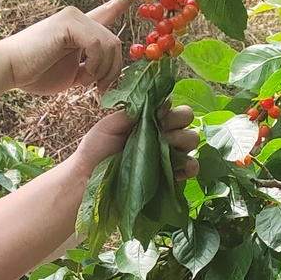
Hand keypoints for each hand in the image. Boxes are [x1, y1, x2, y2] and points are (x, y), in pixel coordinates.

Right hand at [3, 0, 125, 95]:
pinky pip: (97, 44)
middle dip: (113, 70)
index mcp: (80, 27)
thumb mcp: (72, 73)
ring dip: (103, 70)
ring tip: (87, 83)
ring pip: (109, 44)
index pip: (108, 10)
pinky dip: (95, 64)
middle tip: (101, 89)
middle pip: (115, 41)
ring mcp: (73, 17)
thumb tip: (108, 76)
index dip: (125, 2)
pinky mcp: (68, 23)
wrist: (9, 69)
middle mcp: (79, 16)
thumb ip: (90, 69)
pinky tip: (83, 74)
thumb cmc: (36, 72)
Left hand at [76, 103, 199, 179]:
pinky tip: (179, 167)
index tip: (158, 114)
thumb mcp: (110, 124)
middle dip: (178, 121)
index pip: (172, 106)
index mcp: (150, 119)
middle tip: (162, 130)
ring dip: (183, 140)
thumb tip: (160, 103)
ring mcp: (169, 154)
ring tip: (166, 146)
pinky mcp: (171, 175)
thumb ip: (134, 112)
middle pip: (187, 119)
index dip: (170, 108)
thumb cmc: (97, 148)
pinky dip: (190, 166)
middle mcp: (163, 133)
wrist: (88, 176)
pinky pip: (192, 167)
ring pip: (192, 140)